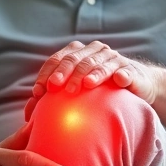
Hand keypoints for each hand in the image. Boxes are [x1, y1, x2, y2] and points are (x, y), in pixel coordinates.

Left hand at [24, 40, 162, 119]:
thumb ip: (54, 98)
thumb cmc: (101, 91)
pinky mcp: (130, 70)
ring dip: (90, 73)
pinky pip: (124, 71)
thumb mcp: (77, 92)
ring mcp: (113, 59)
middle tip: (56, 87)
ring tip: (84, 85)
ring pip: (99, 62)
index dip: (47, 73)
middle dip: (65, 72)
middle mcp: (95, 51)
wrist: (137, 86)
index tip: (39, 91)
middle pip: (76, 59)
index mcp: (78, 53)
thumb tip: (28, 114)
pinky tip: (117, 81)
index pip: (58, 59)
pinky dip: (121, 75)